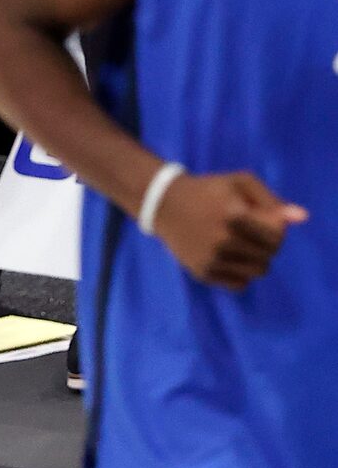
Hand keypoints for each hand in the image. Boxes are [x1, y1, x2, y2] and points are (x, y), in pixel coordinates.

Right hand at [154, 169, 306, 288]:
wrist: (164, 203)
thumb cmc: (208, 190)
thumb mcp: (239, 183)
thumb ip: (271, 200)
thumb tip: (302, 217)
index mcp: (234, 213)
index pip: (277, 235)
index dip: (276, 228)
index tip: (263, 220)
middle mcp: (224, 239)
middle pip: (270, 254)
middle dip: (267, 243)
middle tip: (252, 232)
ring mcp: (212, 258)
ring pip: (258, 272)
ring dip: (256, 259)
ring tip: (242, 245)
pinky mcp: (203, 273)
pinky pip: (240, 284)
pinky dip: (241, 272)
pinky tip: (229, 257)